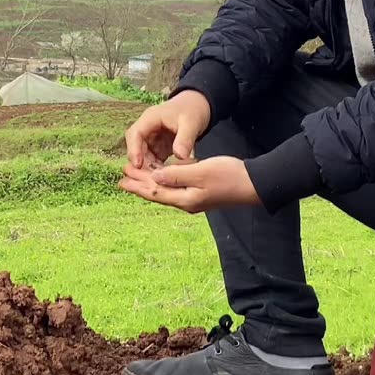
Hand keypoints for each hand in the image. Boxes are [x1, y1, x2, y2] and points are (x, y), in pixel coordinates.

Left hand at [118, 156, 260, 213]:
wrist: (253, 184)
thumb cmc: (228, 176)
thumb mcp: (200, 172)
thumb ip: (176, 175)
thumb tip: (155, 177)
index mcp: (184, 199)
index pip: (155, 193)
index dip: (137, 185)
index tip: (122, 178)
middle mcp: (187, 202)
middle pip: (158, 193)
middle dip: (140, 183)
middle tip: (123, 174)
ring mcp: (194, 199)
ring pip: (166, 190)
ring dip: (151, 181)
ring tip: (137, 173)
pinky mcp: (201, 193)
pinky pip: (176, 186)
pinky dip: (165, 179)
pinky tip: (162, 173)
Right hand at [124, 90, 211, 170]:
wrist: (199, 105)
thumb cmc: (193, 110)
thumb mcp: (190, 123)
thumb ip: (184, 139)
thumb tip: (179, 156)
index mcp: (150, 119)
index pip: (134, 134)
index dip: (133, 150)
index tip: (138, 165)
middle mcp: (148, 129)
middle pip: (137, 148)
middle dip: (142, 163)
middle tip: (152, 178)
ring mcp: (153, 138)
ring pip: (144, 156)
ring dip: (150, 167)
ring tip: (161, 180)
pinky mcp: (159, 146)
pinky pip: (154, 159)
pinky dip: (158, 168)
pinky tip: (167, 177)